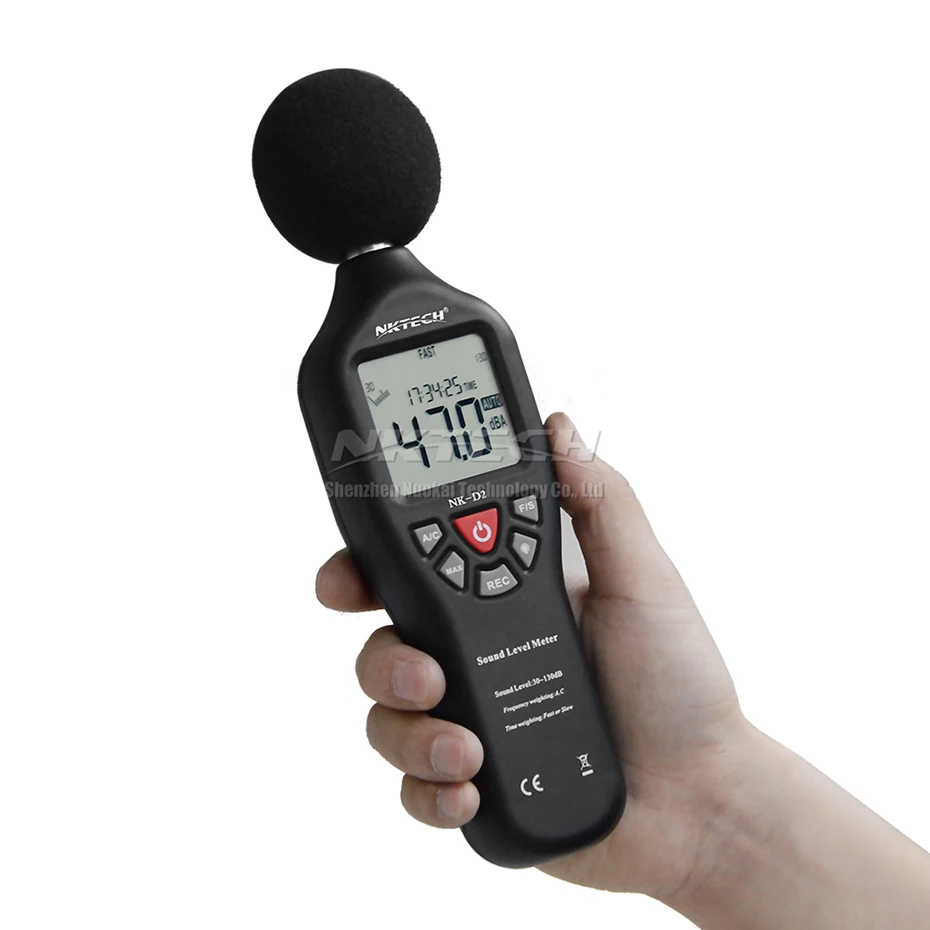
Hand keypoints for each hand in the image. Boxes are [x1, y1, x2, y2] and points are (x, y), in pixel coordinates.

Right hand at [315, 411, 748, 896]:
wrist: (701, 796)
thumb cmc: (679, 682)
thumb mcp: (643, 578)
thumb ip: (599, 501)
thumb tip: (558, 425)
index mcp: (505, 596)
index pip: (414, 568)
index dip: (365, 569)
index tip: (349, 579)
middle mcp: (476, 654)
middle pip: (381, 641)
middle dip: (381, 658)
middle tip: (424, 673)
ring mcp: (470, 719)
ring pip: (385, 716)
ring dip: (408, 730)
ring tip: (468, 746)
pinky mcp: (471, 783)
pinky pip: (413, 786)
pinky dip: (428, 789)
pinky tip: (470, 787)